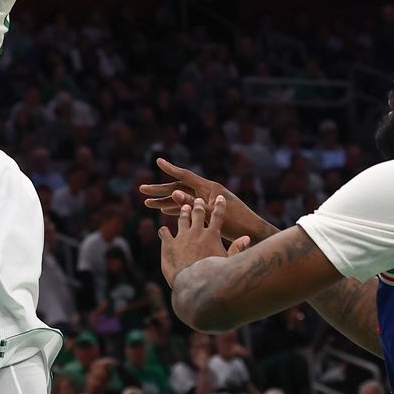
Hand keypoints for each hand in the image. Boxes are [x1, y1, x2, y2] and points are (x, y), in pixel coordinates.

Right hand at [141, 158, 270, 240]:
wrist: (252, 232)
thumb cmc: (236, 222)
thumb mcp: (213, 213)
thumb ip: (192, 203)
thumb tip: (173, 192)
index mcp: (209, 188)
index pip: (185, 175)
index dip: (170, 168)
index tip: (158, 160)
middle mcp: (206, 192)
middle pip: (178, 188)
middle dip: (159, 190)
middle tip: (141, 189)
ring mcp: (206, 202)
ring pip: (181, 199)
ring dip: (164, 201)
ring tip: (147, 203)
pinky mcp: (207, 212)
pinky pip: (187, 208)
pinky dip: (176, 209)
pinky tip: (164, 211)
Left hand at [158, 196, 251, 287]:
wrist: (193, 283)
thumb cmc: (213, 276)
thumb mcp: (228, 262)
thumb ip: (237, 249)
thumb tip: (247, 238)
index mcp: (212, 236)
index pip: (218, 216)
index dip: (219, 206)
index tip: (220, 198)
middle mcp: (196, 233)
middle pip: (198, 214)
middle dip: (198, 205)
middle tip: (198, 200)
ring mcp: (182, 237)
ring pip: (182, 220)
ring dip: (183, 212)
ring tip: (184, 207)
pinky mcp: (169, 245)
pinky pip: (165, 233)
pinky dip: (164, 231)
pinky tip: (163, 230)